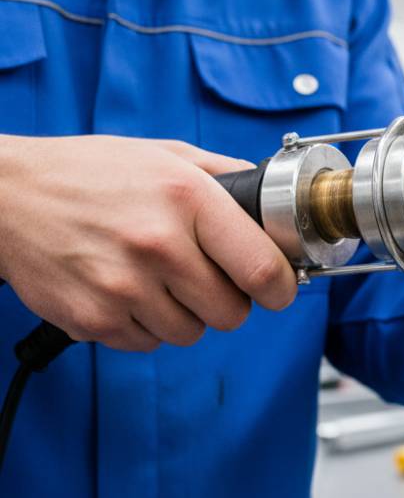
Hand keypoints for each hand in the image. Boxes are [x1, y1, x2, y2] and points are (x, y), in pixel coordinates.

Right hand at [0, 134, 296, 351]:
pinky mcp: (92, 319)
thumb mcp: (166, 155)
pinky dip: (146, 325)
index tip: (280, 289)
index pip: (262, 269)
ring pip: (191, 333)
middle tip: (214, 280)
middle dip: (232, 301)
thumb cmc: (88, 172)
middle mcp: (158, 246)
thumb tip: (271, 200)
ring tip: (163, 280)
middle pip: (232, 312)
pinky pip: (146, 343)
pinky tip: (130, 291)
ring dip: (187, 314)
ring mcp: (123, 288)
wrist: (7, 196)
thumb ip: (224, 175)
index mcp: (188, 199)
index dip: (282, 288)